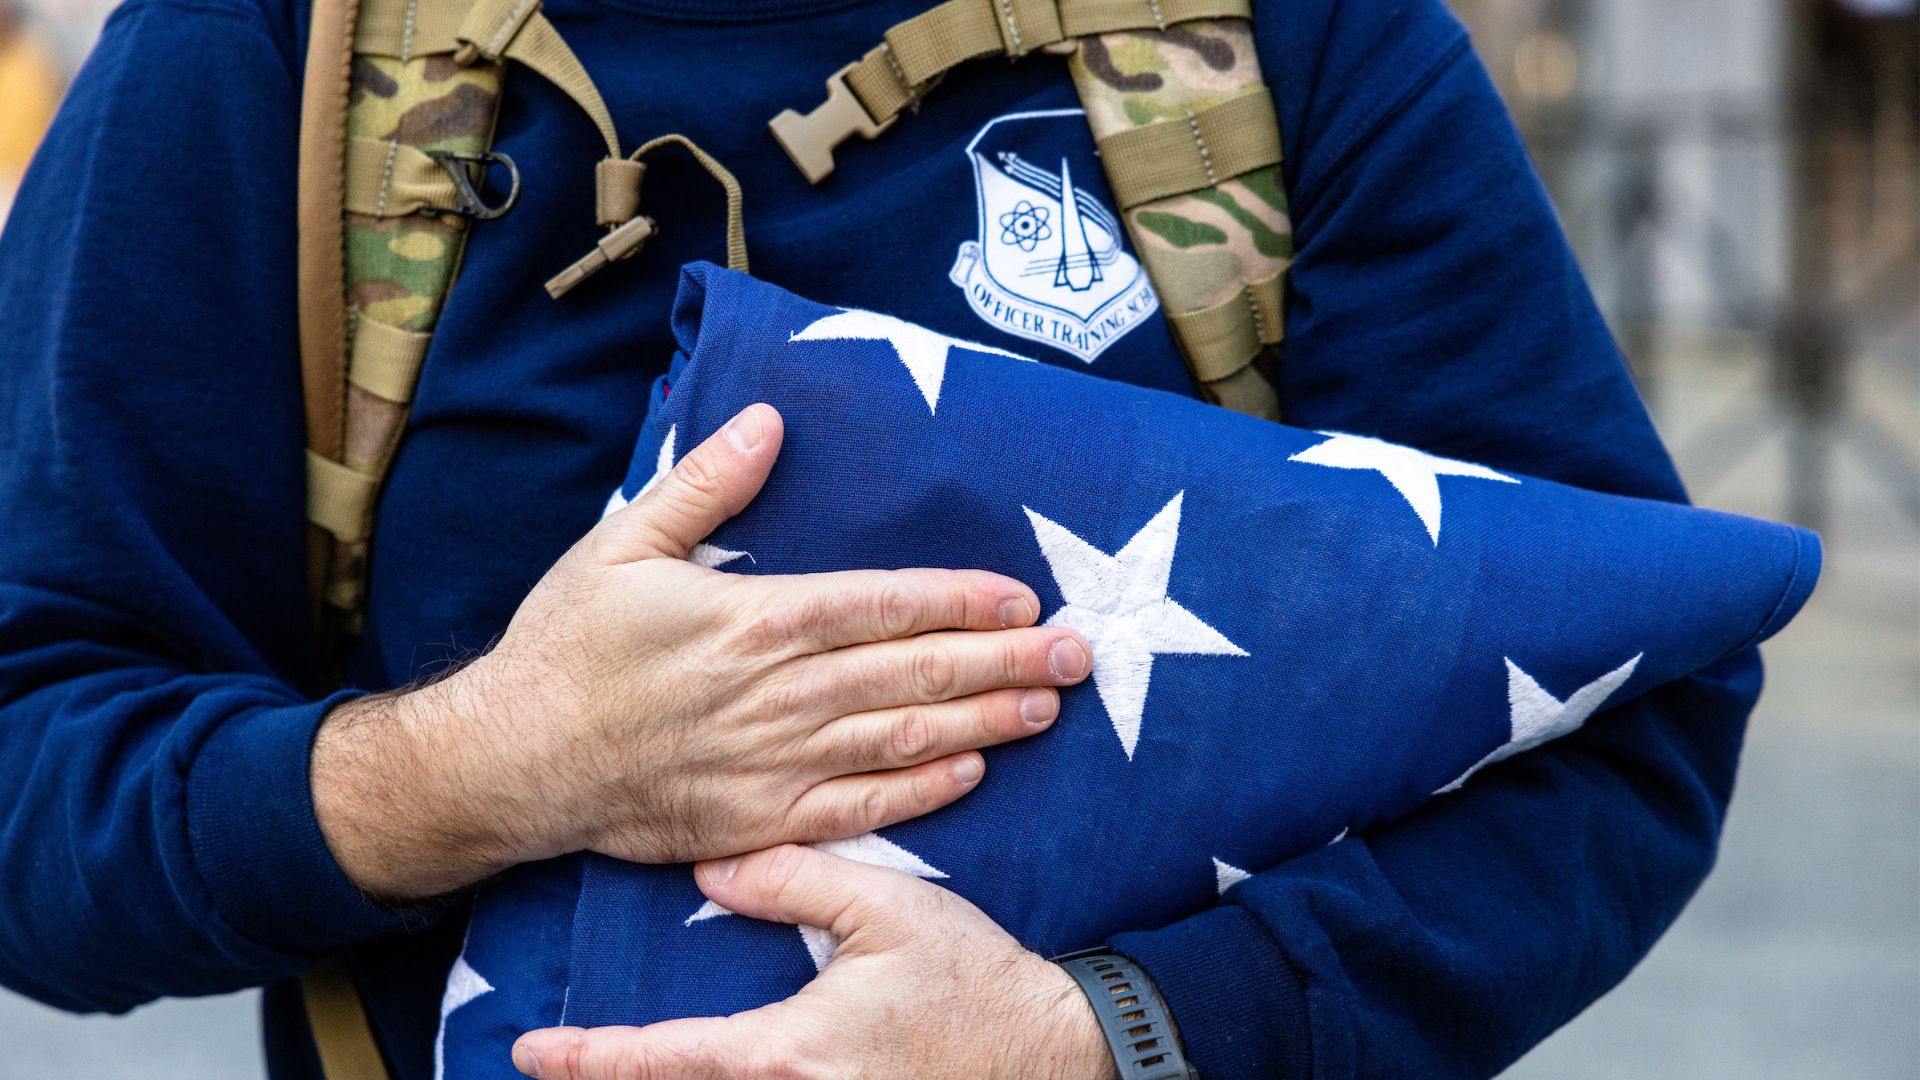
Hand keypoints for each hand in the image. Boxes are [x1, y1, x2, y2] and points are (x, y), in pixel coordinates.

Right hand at [311, 404, 1092, 900]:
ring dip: (982, 722)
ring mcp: (772, 762)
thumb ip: (705, 482)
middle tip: (1077, 655)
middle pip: (912, 673)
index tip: (1022, 597)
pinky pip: (858, 809)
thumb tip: (770, 420)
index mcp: (752, 618)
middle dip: (1002, 662)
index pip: (883, 605)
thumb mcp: (622, 543)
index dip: (960, 601)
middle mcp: (777, 693)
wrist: (513, 759)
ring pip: (901, 741)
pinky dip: (921, 794)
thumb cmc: (567, 646)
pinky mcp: (759, 818)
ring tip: (1047, 708)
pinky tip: (973, 774)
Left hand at [512, 844, 1119, 1079]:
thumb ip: (792, 882)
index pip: (662, 1058)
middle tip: (554, 1066)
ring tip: (620, 1068)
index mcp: (785, 1051)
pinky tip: (722, 1075)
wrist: (1054, 1053)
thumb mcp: (886, 908)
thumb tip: (710, 869)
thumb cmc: (973, 979)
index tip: (529, 1053)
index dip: (588, 1056)